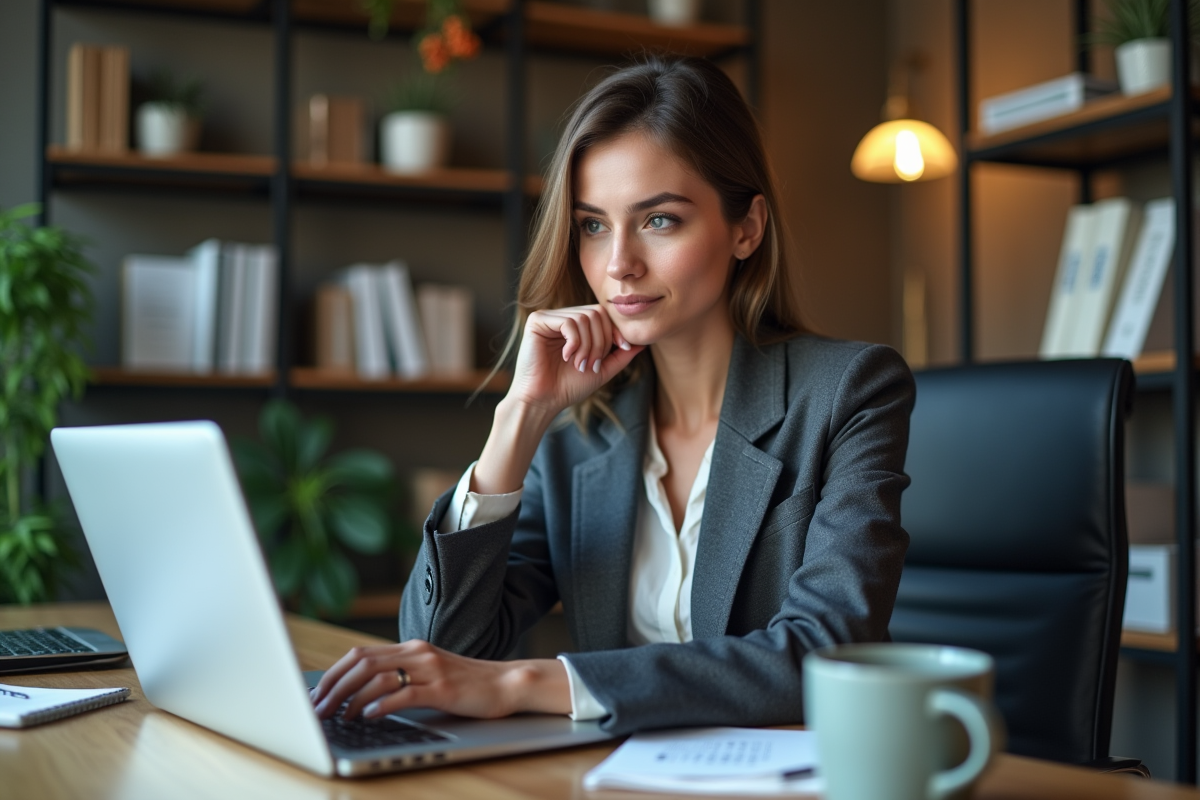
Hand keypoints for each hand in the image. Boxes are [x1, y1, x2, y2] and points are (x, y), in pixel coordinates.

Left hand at [311, 640, 570, 720]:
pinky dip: (381, 705)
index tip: (317, 694)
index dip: (334, 673)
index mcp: (411, 648)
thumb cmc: (466, 684)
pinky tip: (368, 717)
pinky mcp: (442, 689)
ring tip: (338, 716)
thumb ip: (402, 676)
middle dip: (334, 686)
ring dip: (351, 699)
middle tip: (318, 708)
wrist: (506, 683)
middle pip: (362, 663)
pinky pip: (404, 694)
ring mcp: (430, 669)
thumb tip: (361, 695)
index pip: (360, 654)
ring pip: (378, 677)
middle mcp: (417, 653)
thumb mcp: (429, 674)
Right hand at [470, 305, 644, 494]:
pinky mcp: (538, 321)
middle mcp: (562, 318)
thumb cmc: (568, 387)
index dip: (615, 330)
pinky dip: (574, 343)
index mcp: (576, 327)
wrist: (543, 401)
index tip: (623, 348)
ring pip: (584, 318)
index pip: (603, 315)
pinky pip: (568, 322)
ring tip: (579, 364)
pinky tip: (567, 357)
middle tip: (592, 364)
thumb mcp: (602, 370)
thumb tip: (643, 343)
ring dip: (588, 346)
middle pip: (597, 313)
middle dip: (602, 341)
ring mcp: (549, 318)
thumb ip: (621, 355)